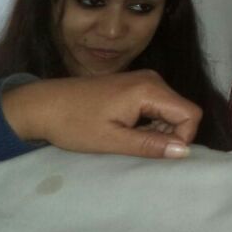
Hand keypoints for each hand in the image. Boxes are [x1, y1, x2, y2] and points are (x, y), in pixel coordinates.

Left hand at [1, 70, 202, 159]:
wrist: (42, 105)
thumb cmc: (74, 124)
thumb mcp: (112, 140)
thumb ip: (151, 145)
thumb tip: (184, 152)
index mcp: (149, 90)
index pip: (190, 114)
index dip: (183, 137)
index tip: (157, 152)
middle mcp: (152, 79)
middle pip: (181, 110)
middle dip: (170, 134)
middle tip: (139, 148)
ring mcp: (143, 79)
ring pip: (170, 109)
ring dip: (158, 130)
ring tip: (129, 139)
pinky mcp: (134, 84)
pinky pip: (157, 104)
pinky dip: (149, 122)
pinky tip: (126, 130)